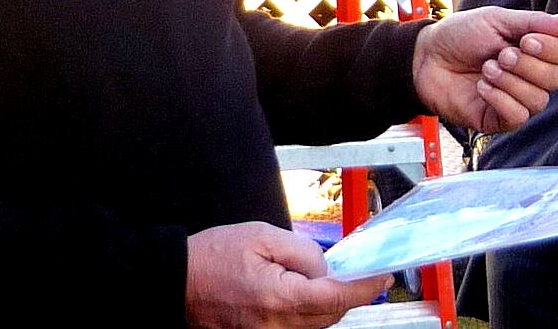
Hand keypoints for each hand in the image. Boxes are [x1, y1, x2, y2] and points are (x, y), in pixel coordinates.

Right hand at [185, 221, 389, 327]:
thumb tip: (325, 269)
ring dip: (330, 305)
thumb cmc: (213, 256)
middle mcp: (275, 326)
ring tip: (333, 280)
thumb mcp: (262, 236)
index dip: (365, 288)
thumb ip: (303, 251)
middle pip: (330, 316)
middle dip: (350, 295)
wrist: (174, 282)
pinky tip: (308, 294)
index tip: (383, 277)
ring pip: (316, 326)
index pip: (336, 298)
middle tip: (362, 275)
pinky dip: (310, 313)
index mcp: (278, 297)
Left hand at [413, 8, 557, 132]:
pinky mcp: (499, 119)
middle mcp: (531, 77)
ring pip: (538, 100)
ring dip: (511, 82)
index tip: (527, 40)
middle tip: (501, 54)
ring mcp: (516, 99)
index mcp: (535, 51)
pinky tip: (482, 87)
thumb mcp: (497, 19)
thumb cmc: (460, 36)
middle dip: (528, 65)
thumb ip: (535, 22)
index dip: (552, 49)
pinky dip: (501, 99)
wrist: (426, 57)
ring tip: (487, 69)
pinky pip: (518, 116)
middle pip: (556, 79)